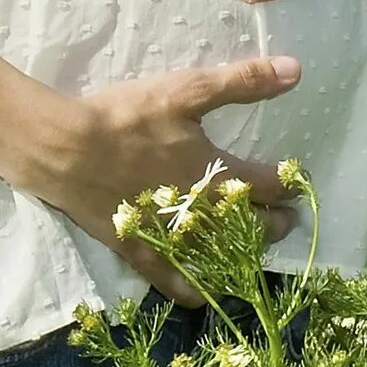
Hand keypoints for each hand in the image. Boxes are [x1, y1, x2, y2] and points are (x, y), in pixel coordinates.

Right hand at [36, 55, 305, 305]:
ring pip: (217, 254)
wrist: (68, 150)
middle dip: (272, 223)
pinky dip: (189, 290)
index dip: (287, 186)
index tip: (298, 187)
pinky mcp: (138, 250)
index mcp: (218, 173)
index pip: (268, 184)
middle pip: (250, 225)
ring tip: (252, 251)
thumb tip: (295, 70)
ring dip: (240, 254)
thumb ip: (242, 82)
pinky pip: (169, 280)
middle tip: (285, 221)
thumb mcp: (186, 90)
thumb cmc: (129, 118)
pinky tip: (200, 295)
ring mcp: (171, 236)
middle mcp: (202, 212)